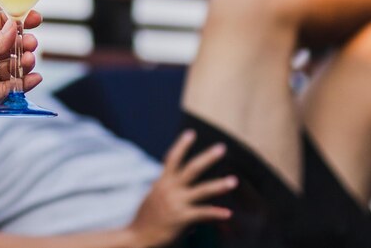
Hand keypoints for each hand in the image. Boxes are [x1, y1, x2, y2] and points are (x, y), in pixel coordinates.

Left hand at [0, 10, 41, 124]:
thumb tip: (15, 29)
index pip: (1, 24)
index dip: (19, 21)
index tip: (36, 19)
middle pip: (11, 46)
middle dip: (23, 44)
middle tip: (30, 44)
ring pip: (12, 67)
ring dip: (24, 63)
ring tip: (28, 61)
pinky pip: (9, 88)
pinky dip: (23, 84)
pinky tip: (33, 78)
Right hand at [128, 130, 237, 247]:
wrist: (136, 238)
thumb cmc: (144, 220)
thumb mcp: (152, 199)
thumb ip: (165, 192)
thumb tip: (174, 188)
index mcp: (161, 183)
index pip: (171, 159)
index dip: (181, 146)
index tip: (191, 133)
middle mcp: (169, 190)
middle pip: (191, 169)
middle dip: (207, 158)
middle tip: (222, 148)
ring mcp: (176, 203)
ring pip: (202, 190)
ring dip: (219, 185)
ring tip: (234, 181)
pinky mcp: (181, 219)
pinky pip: (202, 214)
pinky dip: (216, 213)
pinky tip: (228, 213)